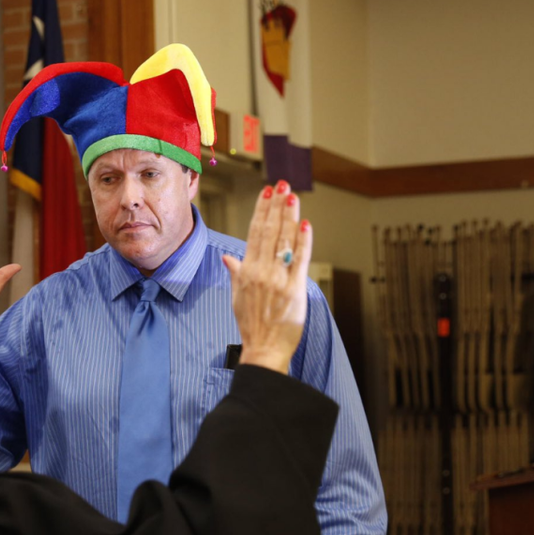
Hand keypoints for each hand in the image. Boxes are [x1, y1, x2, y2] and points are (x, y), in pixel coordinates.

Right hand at [221, 181, 312, 373]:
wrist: (263, 349)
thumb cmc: (251, 325)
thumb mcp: (237, 297)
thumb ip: (236, 273)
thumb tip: (227, 258)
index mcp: (246, 272)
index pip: (254, 233)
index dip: (262, 211)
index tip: (267, 193)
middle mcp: (261, 272)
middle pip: (269, 232)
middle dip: (276, 206)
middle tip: (282, 185)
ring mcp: (277, 280)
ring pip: (284, 241)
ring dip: (289, 216)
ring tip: (292, 196)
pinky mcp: (294, 290)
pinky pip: (300, 260)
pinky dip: (303, 242)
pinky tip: (306, 224)